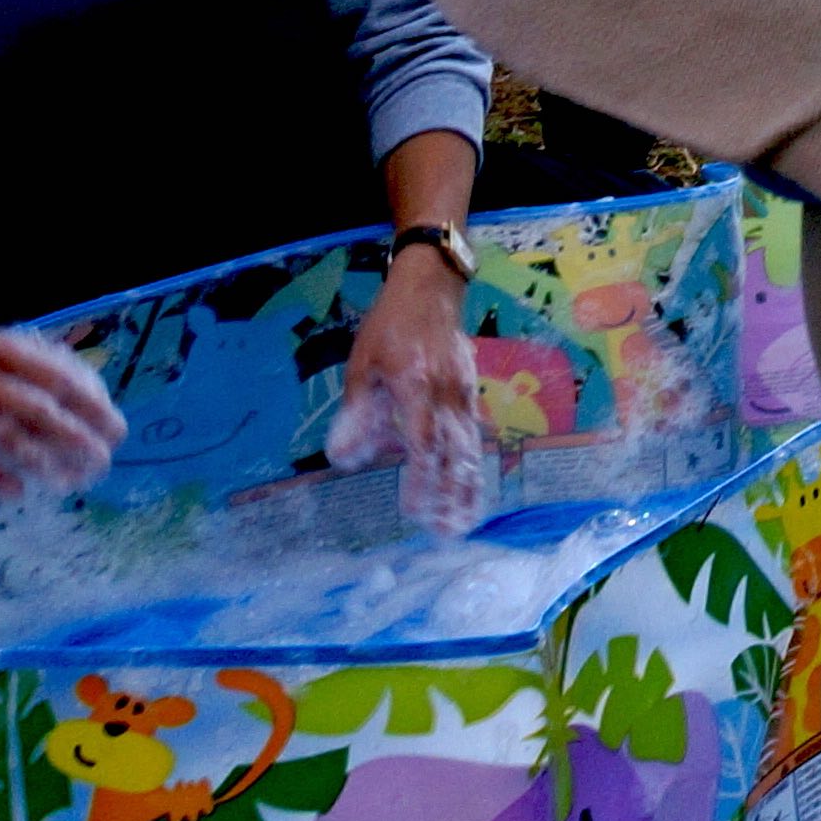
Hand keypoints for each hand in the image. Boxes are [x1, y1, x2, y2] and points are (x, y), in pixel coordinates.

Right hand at [0, 321, 123, 501]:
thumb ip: (35, 365)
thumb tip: (89, 391)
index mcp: (2, 351)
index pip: (59, 380)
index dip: (92, 407)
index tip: (117, 429)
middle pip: (38, 412)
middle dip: (75, 439)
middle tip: (104, 461)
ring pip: (5, 439)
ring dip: (42, 464)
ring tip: (71, 483)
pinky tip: (18, 494)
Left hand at [330, 249, 491, 536]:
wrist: (432, 288)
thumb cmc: (390, 326)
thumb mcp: (361, 365)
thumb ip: (357, 414)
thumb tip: (346, 461)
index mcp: (417, 387)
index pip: (421, 442)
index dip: (420, 479)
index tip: (415, 512)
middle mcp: (447, 395)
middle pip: (453, 453)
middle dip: (451, 494)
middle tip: (449, 532)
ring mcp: (464, 394)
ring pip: (470, 448)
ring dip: (468, 486)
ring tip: (467, 520)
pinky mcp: (470, 393)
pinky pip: (474, 435)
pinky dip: (474, 464)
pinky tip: (474, 486)